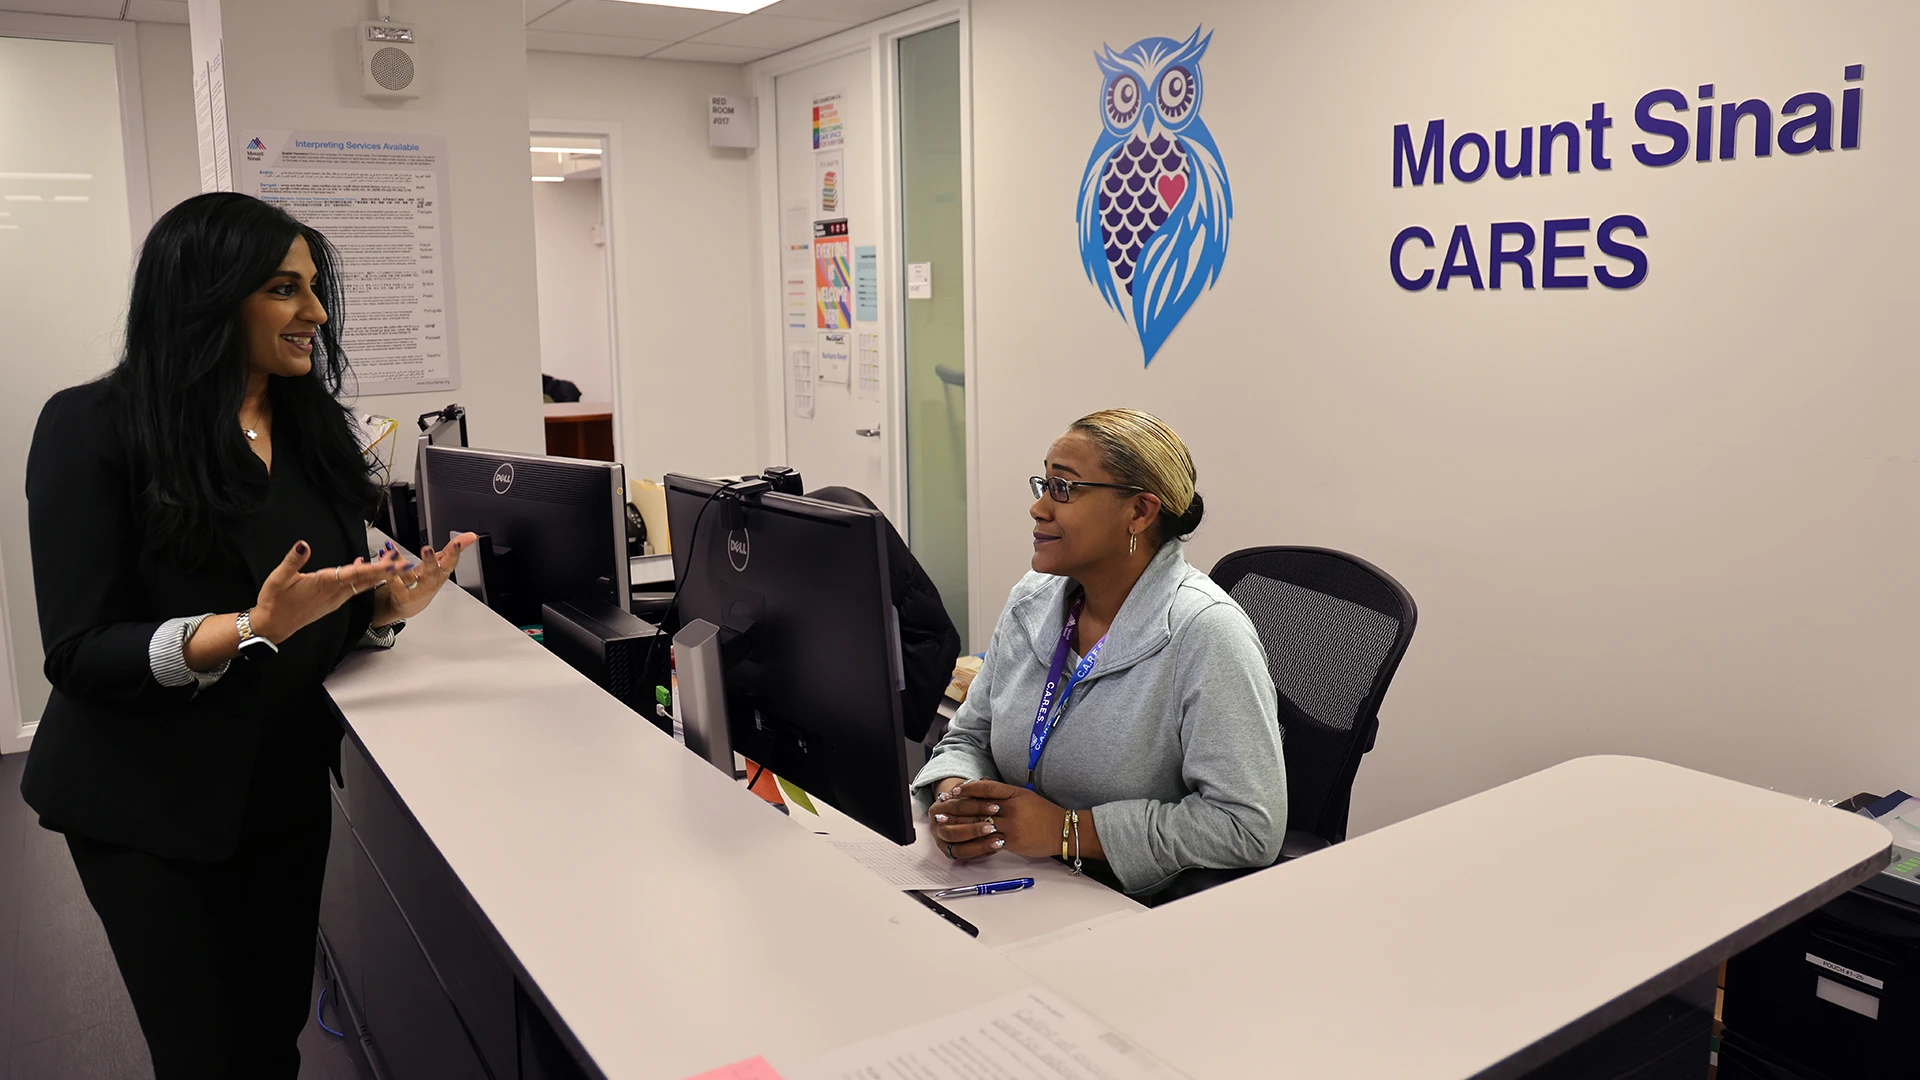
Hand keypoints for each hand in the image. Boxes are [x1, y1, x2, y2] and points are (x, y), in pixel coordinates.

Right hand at [253, 541, 404, 643]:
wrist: (272, 626)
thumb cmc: (274, 603)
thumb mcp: (278, 579)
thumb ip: (293, 561)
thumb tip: (303, 545)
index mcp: (325, 584)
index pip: (356, 574)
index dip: (375, 568)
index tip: (392, 564)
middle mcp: (335, 593)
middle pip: (367, 580)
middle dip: (387, 571)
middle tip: (406, 563)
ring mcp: (336, 599)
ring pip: (363, 585)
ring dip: (379, 574)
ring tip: (393, 564)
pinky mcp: (333, 602)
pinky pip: (354, 589)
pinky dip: (365, 579)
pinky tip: (367, 571)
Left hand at [373, 533, 474, 623]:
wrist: (409, 605)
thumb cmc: (427, 583)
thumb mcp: (442, 565)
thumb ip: (455, 549)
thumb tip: (471, 536)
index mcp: (441, 574)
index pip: (451, 562)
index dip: (455, 553)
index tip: (457, 543)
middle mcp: (429, 583)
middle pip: (432, 572)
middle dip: (430, 561)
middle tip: (427, 549)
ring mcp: (415, 590)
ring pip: (408, 577)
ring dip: (402, 563)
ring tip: (395, 550)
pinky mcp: (400, 595)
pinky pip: (392, 581)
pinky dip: (387, 568)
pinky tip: (383, 555)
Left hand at [930, 779, 1064, 859]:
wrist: (1063, 830)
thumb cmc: (1044, 813)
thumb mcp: (1024, 796)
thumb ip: (1004, 792)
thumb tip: (983, 783)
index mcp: (1014, 794)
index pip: (986, 788)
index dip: (968, 788)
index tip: (955, 790)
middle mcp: (1011, 808)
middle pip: (978, 806)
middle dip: (958, 808)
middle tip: (941, 808)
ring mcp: (1011, 825)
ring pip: (980, 824)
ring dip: (961, 825)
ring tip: (946, 825)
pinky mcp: (1012, 841)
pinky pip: (989, 841)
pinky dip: (976, 840)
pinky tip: (963, 840)